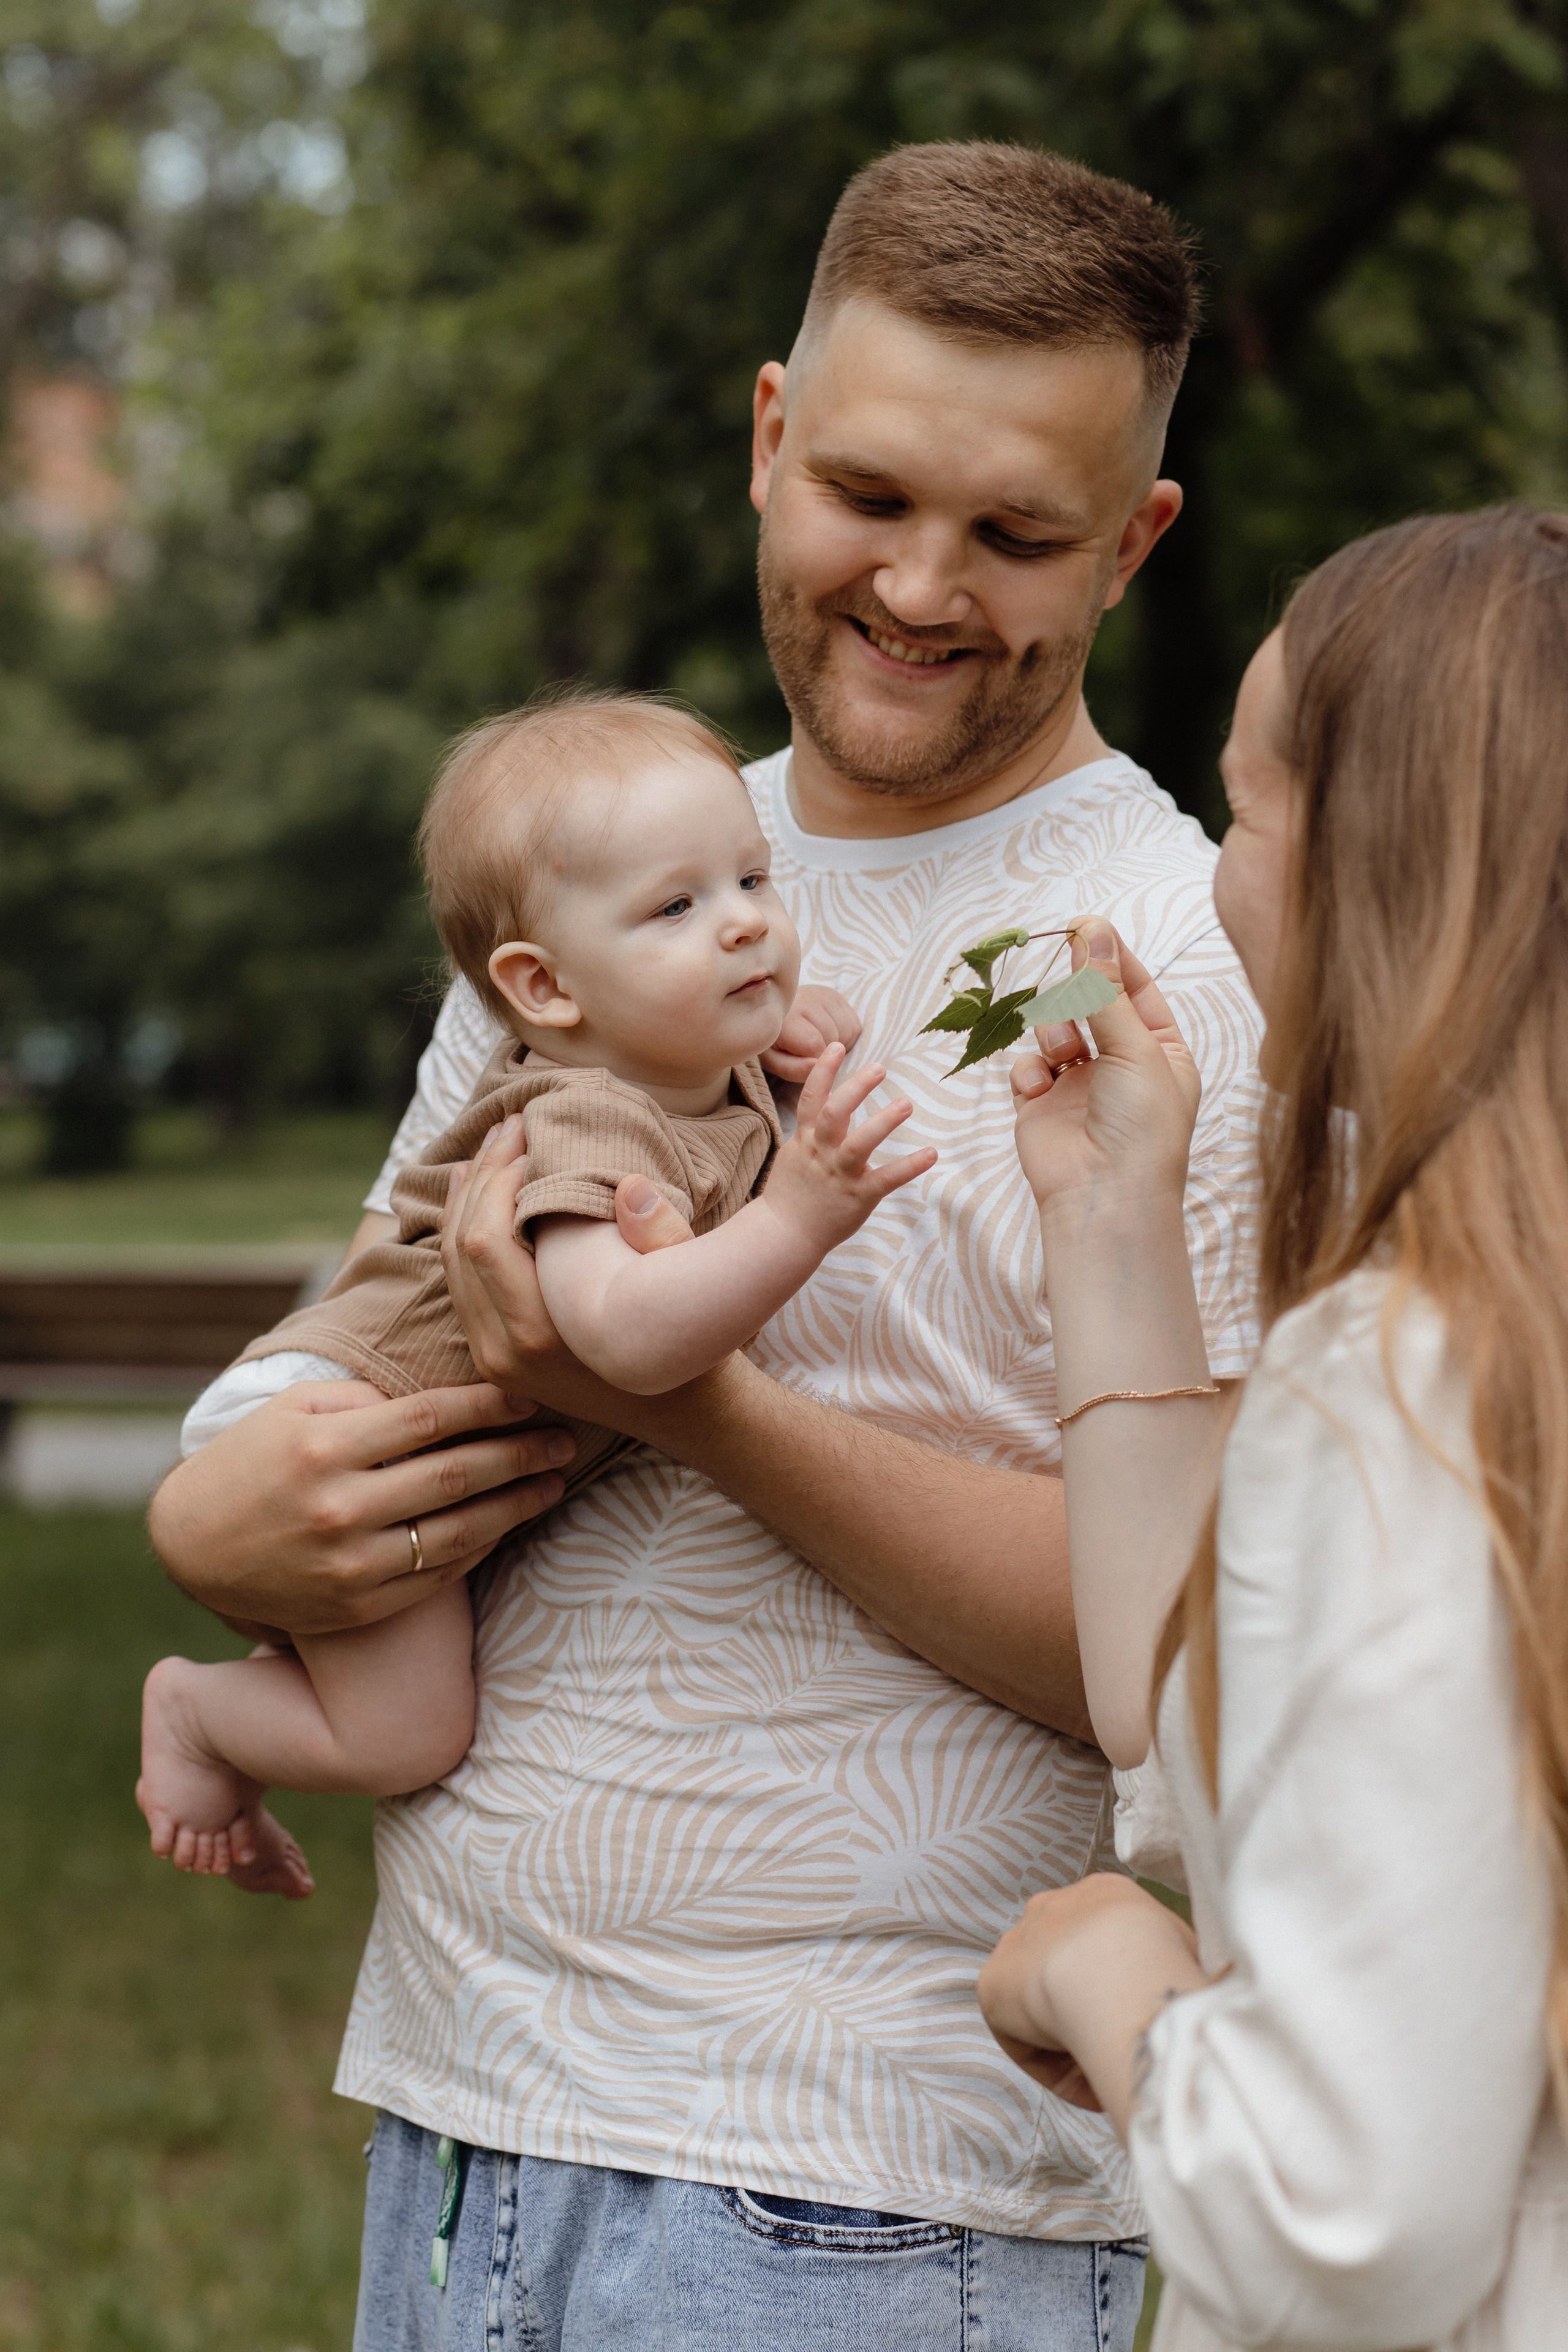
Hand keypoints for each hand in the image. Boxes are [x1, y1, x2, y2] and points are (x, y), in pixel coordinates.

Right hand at [147, 1376, 578, 1636]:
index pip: (429, 1417)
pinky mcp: (357, 1607)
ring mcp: (349, 1565)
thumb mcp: (293, 1410)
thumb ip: (365, 1401)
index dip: (488, 1404)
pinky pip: (437, 1576)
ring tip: (554, 1482)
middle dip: (520, 1453)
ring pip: (458, 1531)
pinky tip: (508, 1523)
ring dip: (517, 1506)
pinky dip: (481, 1547)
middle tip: (564, 1439)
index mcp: (323, 1447)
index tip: (529, 1394)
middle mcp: (338, 1508)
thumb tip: (445, 1399)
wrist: (193, 1547)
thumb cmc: (254, 1460)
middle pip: (455, 1474)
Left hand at [440, 1113, 704, 1424]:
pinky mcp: (495, 1356)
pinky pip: (460, 1285)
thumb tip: (627, 1184)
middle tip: (509, 1127)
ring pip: (451, 1265)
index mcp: (543, 1335)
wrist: (684, 1415)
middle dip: (481, 1177)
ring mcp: (493, 1358)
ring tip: (489, 1148)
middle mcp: (504, 1352)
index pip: (487, 1240)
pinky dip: (463, 1233)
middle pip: (460, 1246)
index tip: (530, 1138)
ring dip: (466, 1199)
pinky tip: (474, 1195)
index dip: (499, 1179)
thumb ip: (660, 1237)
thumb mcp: (690, 1290)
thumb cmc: (690, 1348)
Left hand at [760, 983, 862, 1082]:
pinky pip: (854, 1024)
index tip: (802, 1060)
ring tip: (817, 1042)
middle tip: (807, 1050)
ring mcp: (824, 993)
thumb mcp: (774, 1061)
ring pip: (847, 1031)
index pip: (814, 1044)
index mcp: (786, 1015)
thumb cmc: (773, 1041)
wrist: (770, 1011)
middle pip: (833, 1037)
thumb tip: (817, 1065)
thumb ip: (792, 1068)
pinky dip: (845, 1036)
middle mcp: (806, 998)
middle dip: (825, 1052)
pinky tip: (827, 1034)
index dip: (813, 1061)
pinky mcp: (836, 995)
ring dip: (837, 1044)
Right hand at [760, 1042, 935, 1250]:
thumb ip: (810, 1131)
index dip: (823, 1071)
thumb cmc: (792, 1194)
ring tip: (905, 1104)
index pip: (811, 1098)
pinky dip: (909, 1166)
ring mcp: (839, 1175)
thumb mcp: (793, 1155)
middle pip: (834, 1113)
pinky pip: (886, 1179)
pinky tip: (931, 1154)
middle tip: (879, 1067)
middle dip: (855, 1088)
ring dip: (883, 1122)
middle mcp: (821, 1153)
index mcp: (806, 1140)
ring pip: (859, 1144)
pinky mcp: (858, 1197)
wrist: (782, 1235)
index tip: (836, 1046)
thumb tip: (822, 1105)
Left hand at [978, 1874, 1201, 2130]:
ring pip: (1046, 2006)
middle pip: (1069, 1969)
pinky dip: (1054, 2067)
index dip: (1123, 1989)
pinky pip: (1025, 2038)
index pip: (1103, 1942)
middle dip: (1090, 2009)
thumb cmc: (1167, 1960)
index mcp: (1102, 1895)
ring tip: (1110, 2070)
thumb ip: (1183, 1967)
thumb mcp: (1192, 1953)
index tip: (1141, 2020)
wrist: (1116, 1964)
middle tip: (1121, 2047)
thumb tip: (1200, 1993)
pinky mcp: (993, 1986)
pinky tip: (1086, 2079)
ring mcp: (1017, 1944)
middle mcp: (1052, 1908)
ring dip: (1074, 2040)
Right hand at [1011, 918, 1201, 1228]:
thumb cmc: (1142, 1129)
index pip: (1135, 988)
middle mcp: (1119, 1063)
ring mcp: (1078, 1083)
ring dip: (1054, 1030)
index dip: (1110, 956)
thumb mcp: (1135, 1049)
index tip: (1085, 925)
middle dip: (1078, 990)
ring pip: (1053, 1027)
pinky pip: (1026, 1064)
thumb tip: (1093, 930)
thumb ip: (1106, 990)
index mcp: (1159, 1050)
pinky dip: (1030, 1071)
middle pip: (1089, 1002)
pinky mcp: (1041, 1103)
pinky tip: (1039, 1088)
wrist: (1105, 1199)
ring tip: (1063, 1051)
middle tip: (1068, 965)